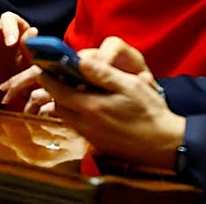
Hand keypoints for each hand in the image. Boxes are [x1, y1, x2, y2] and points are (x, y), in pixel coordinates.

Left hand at [37, 37, 183, 169]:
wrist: (164, 144)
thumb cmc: (149, 111)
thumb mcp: (129, 85)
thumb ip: (103, 74)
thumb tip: (80, 60)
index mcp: (91, 107)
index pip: (58, 91)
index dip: (47, 77)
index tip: (41, 66)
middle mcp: (86, 124)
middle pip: (58, 105)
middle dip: (54, 90)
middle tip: (57, 75)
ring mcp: (91, 136)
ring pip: (67, 116)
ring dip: (65, 102)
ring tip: (73, 88)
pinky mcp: (98, 144)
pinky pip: (78, 126)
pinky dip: (76, 113)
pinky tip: (88, 105)